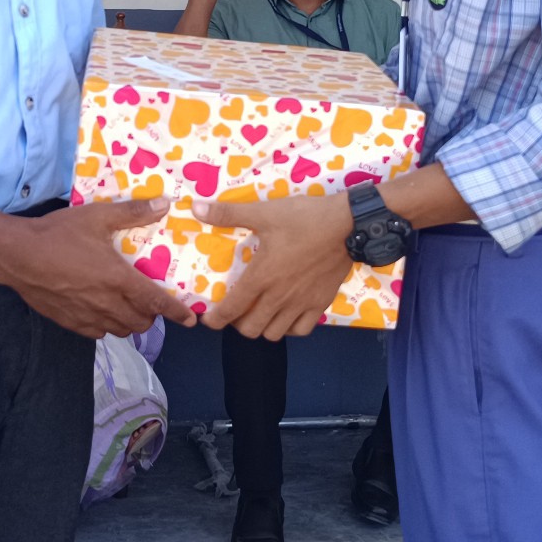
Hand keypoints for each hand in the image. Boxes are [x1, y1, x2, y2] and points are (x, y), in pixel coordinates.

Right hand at [0, 199, 197, 338]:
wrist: (17, 256)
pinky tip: (102, 312)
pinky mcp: (70, 323)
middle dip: (152, 316)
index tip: (190, 320)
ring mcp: (88, 316)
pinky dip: (107, 326)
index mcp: (118, 278)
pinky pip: (98, 333)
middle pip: (141, 322)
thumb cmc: (58, 234)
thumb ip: (132, 212)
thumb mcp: (97, 216)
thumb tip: (164, 204)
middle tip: (150, 302)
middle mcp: (107, 302)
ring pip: (121, 330)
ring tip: (128, 308)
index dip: (176, 313)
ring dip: (130, 322)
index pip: (156, 302)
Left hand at [194, 192, 355, 340]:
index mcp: (261, 277)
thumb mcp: (263, 212)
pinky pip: (301, 330)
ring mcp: (301, 304)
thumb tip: (195, 207)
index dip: (216, 320)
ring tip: (259, 313)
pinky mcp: (320, 304)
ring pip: (275, 333)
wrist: (347, 225)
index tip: (208, 319)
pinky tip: (286, 315)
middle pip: (251, 329)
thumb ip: (228, 213)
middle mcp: (279, 297)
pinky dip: (289, 328)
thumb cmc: (303, 219)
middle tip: (236, 311)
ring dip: (262, 327)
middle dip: (237, 324)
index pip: (231, 309)